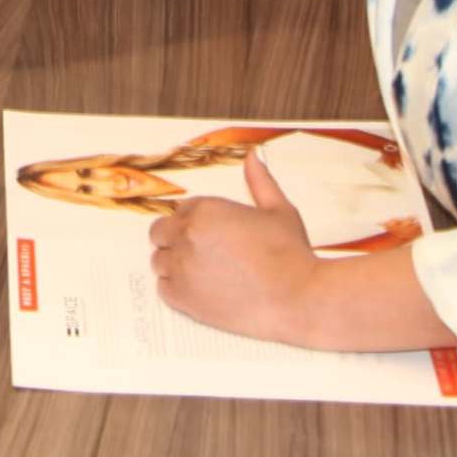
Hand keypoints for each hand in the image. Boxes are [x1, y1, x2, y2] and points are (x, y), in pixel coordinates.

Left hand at [144, 154, 323, 343]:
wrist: (298, 299)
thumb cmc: (290, 255)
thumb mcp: (278, 210)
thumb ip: (260, 181)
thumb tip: (253, 157)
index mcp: (205, 210)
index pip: (181, 209)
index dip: (196, 221)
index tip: (212, 234)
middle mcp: (186, 235)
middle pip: (160, 233)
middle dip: (178, 240)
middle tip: (206, 253)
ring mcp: (181, 268)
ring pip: (159, 261)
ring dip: (176, 265)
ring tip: (206, 273)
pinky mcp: (182, 298)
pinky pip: (163, 288)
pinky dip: (177, 289)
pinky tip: (201, 290)